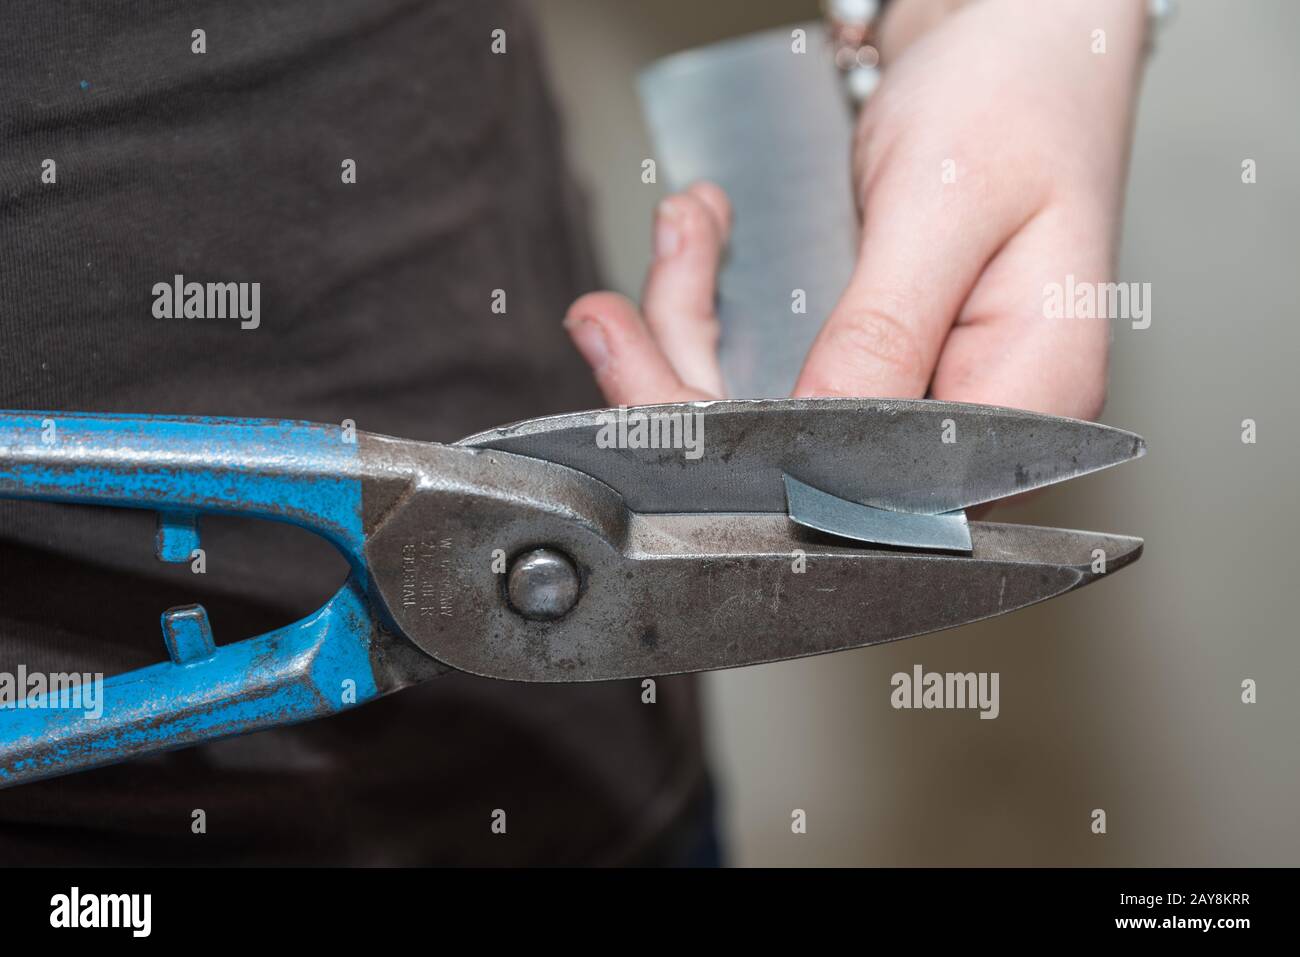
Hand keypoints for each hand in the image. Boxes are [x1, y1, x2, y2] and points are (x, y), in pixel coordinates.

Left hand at [566, 0, 1146, 421]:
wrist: (1018, 31)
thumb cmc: (1020, 91)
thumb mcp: (946, 205)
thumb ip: (884, 330)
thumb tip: (816, 440)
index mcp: (1027, 398)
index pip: (874, 486)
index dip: (756, 459)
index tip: (664, 393)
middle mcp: (972, 411)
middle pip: (804, 461)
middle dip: (691, 383)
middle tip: (615, 324)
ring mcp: (920, 386)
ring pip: (769, 410)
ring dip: (692, 325)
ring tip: (676, 236)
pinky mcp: (873, 355)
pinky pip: (772, 361)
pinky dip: (716, 303)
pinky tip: (699, 240)